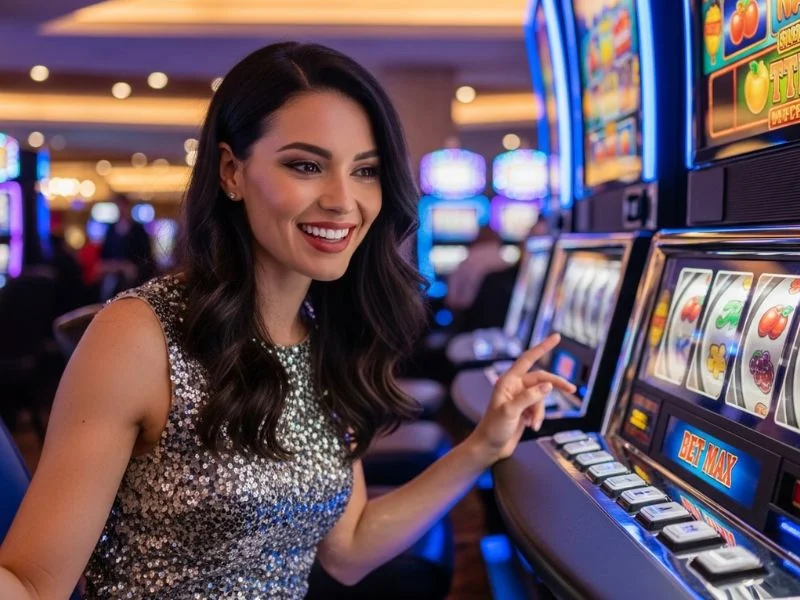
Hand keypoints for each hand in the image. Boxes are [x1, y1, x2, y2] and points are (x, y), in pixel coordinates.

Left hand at [466, 333, 575, 465]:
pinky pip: (539, 408)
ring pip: (542, 397)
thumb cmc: (493, 429)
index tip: (556, 337)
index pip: (528, 359)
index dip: (542, 347)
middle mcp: (514, 387)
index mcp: (508, 381)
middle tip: (572, 389)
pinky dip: (538, 417)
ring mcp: (520, 398)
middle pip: (541, 379)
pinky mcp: (524, 410)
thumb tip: (548, 385)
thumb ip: (529, 397)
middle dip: (555, 386)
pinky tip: (531, 426)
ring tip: (532, 424)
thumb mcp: (510, 411)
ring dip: (540, 411)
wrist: (489, 448)